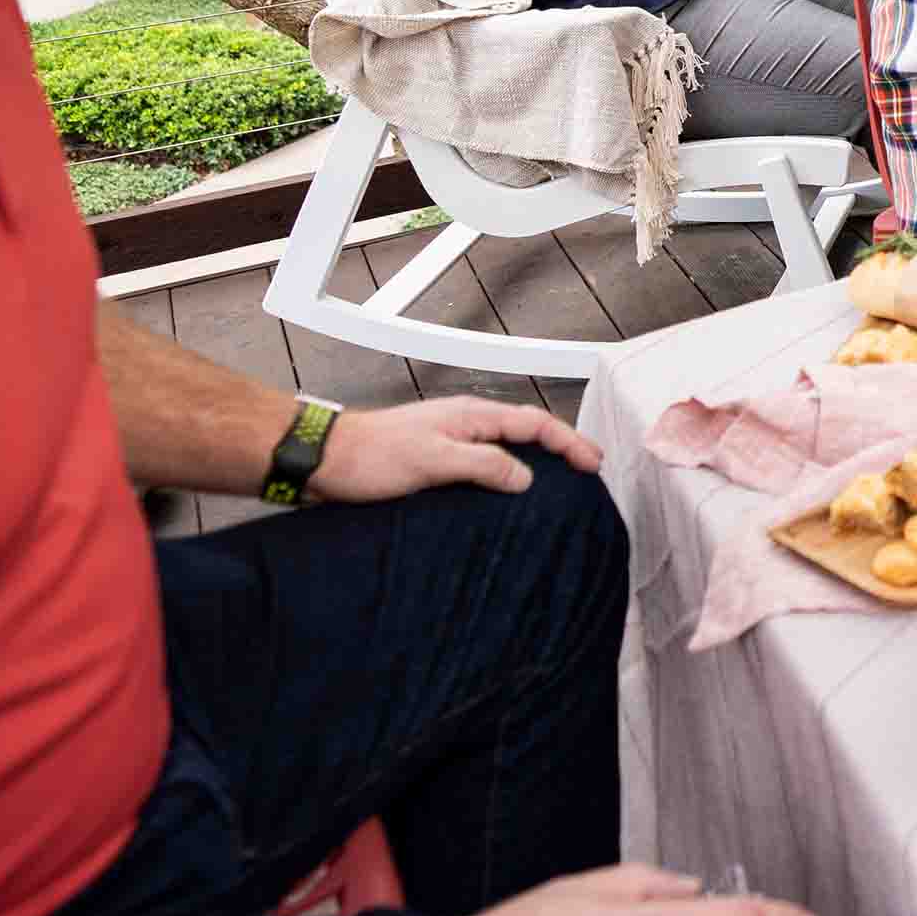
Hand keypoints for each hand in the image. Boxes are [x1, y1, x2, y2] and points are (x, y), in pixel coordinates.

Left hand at [313, 396, 603, 502]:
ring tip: (557, 488)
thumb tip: (525, 477)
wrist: (323, 460)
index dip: (569, 442)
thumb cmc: (370, 456)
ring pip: (506, 449)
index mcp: (472, 416)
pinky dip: (506, 478)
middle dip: (561, 449)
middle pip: (527, 432)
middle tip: (587, 472)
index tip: (593, 463)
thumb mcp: (433, 460)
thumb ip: (483, 465)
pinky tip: (506, 499)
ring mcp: (451, 442)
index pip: (536, 423)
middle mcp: (465, 424)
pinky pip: (484, 467)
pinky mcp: (436, 463)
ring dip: (535, 464)